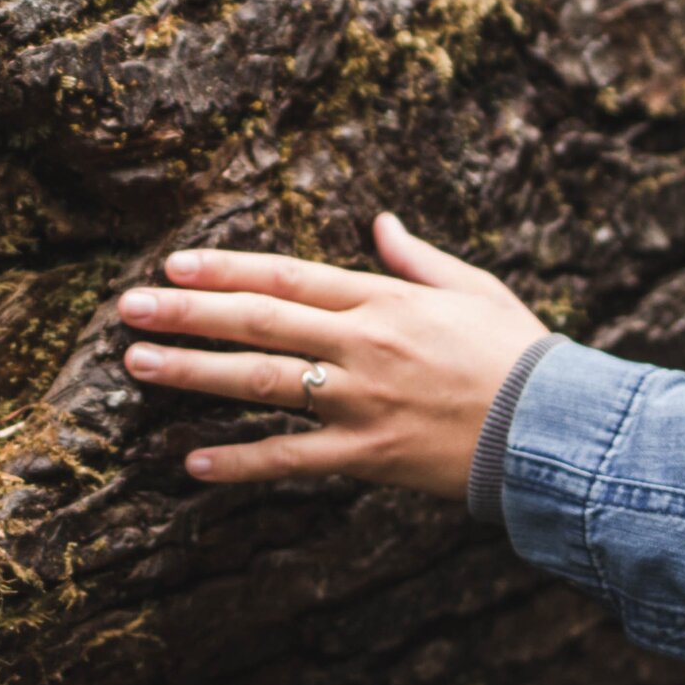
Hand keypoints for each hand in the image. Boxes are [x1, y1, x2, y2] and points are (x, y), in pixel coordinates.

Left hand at [119, 211, 550, 495]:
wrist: (556, 430)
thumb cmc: (520, 355)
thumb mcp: (474, 290)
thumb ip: (418, 258)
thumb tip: (381, 222)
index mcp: (385, 301)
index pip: (288, 277)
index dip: (227, 270)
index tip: (175, 265)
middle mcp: (364, 345)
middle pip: (259, 322)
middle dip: (188, 313)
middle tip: (129, 307)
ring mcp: (361, 402)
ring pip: (261, 383)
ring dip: (194, 373)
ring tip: (138, 363)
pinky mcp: (368, 456)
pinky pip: (293, 459)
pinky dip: (242, 462)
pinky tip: (193, 461)